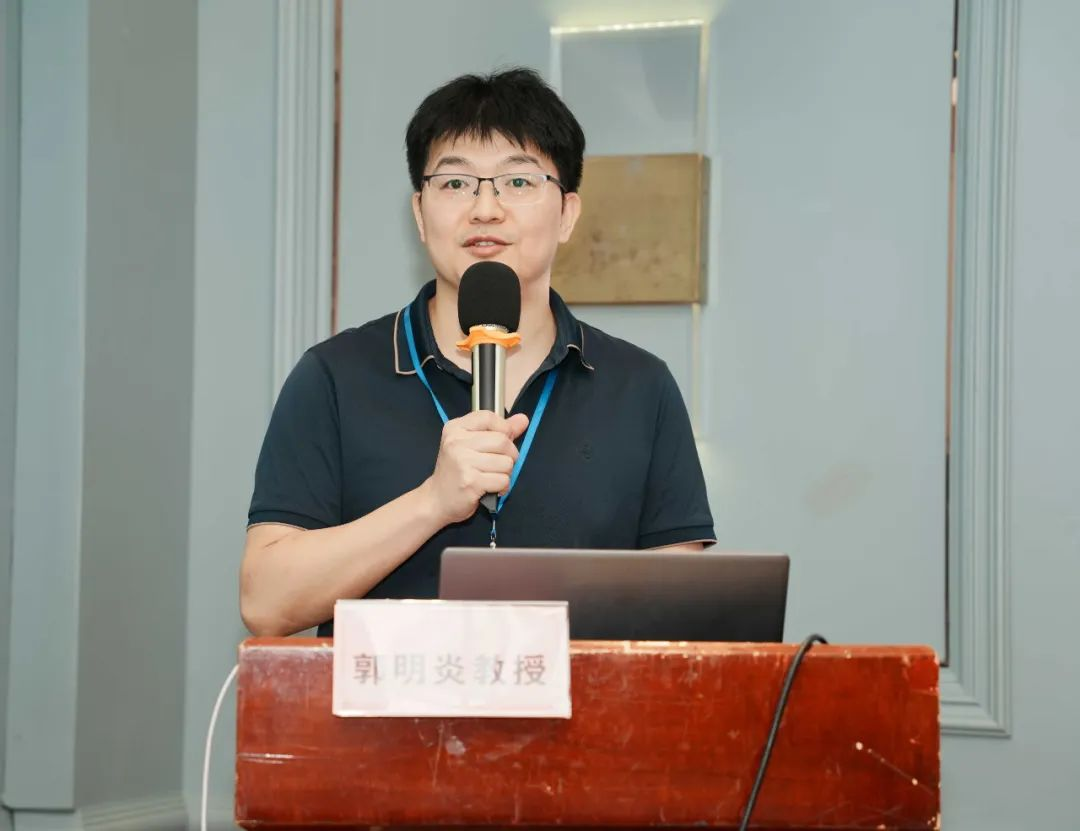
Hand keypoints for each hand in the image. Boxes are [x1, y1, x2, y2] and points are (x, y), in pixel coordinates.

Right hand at [422, 410, 529, 525]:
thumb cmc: (456, 471)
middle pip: (502, 441)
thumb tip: (522, 420)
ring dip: (506, 473)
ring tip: (492, 477)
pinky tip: (491, 488)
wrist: (437, 499)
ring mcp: (462, 462)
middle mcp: (456, 442)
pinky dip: (502, 487)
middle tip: (499, 464)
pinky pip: (503, 480)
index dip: (503, 429)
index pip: (489, 417)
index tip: (500, 443)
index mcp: (455, 428)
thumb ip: (498, 430)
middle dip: (509, 455)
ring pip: (506, 462)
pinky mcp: (470, 482)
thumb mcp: (471, 444)